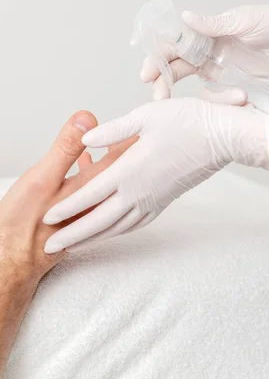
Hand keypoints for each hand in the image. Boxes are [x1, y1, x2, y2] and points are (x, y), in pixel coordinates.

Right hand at [0, 111, 136, 286]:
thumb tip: (87, 118)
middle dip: (127, 151)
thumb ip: (66, 149)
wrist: (12, 260)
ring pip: (108, 181)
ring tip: (113, 142)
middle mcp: (97, 200)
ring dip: (112, 163)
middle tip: (136, 131)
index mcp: (92, 187)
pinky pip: (95, 193)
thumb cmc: (23, 220)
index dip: (133, 140)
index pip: (122, 158)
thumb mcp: (42, 178)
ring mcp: (89, 211)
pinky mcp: (78, 219)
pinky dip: (95, 176)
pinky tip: (85, 164)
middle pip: (121, 171)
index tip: (145, 126)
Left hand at [43, 98, 268, 252]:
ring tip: (76, 245)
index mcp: (129, 169)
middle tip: (51, 246)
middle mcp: (139, 191)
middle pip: (99, 220)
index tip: (47, 218)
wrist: (223, 138)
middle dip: (73, 234)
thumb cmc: (187, 122)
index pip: (89, 194)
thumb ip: (112, 131)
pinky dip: (121, 231)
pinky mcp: (166, 201)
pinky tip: (114, 231)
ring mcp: (154, 199)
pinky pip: (138, 223)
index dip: (66, 206)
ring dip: (95, 238)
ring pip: (118, 226)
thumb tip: (85, 139)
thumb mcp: (145, 117)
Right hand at [141, 5, 268, 102]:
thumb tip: (185, 18)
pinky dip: (222, 101)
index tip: (148, 73)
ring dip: (189, 98)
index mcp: (208, 33)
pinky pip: (219, 98)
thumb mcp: (247, 20)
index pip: (174, 44)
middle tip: (158, 98)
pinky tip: (239, 99)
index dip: (158, 57)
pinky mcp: (236, 87)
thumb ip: (215, 25)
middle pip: (176, 68)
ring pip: (194, 86)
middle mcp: (209, 53)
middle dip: (162, 82)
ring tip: (193, 107)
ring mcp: (222, 72)